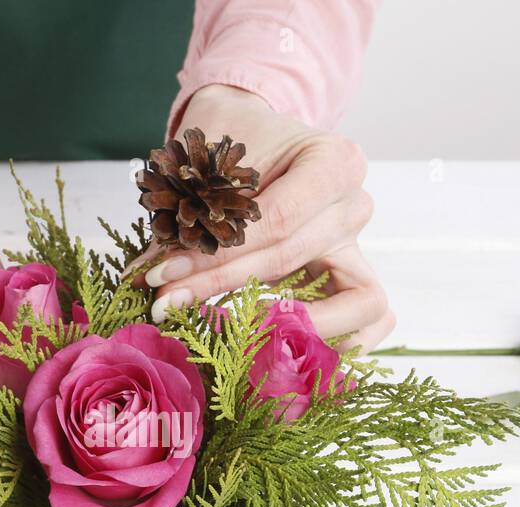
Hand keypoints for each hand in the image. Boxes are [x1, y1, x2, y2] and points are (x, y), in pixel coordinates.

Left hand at [143, 85, 393, 352]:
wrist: (254, 138)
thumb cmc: (234, 143)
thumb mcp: (207, 164)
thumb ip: (183, 218)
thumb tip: (147, 275)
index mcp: (334, 161)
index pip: (278, 220)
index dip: (219, 255)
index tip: (160, 277)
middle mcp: (355, 204)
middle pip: (293, 258)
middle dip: (222, 286)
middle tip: (165, 304)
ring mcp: (359, 245)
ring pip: (355, 302)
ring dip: (296, 328)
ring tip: (235, 341)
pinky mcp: (354, 279)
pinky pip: (372, 320)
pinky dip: (342, 343)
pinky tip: (288, 356)